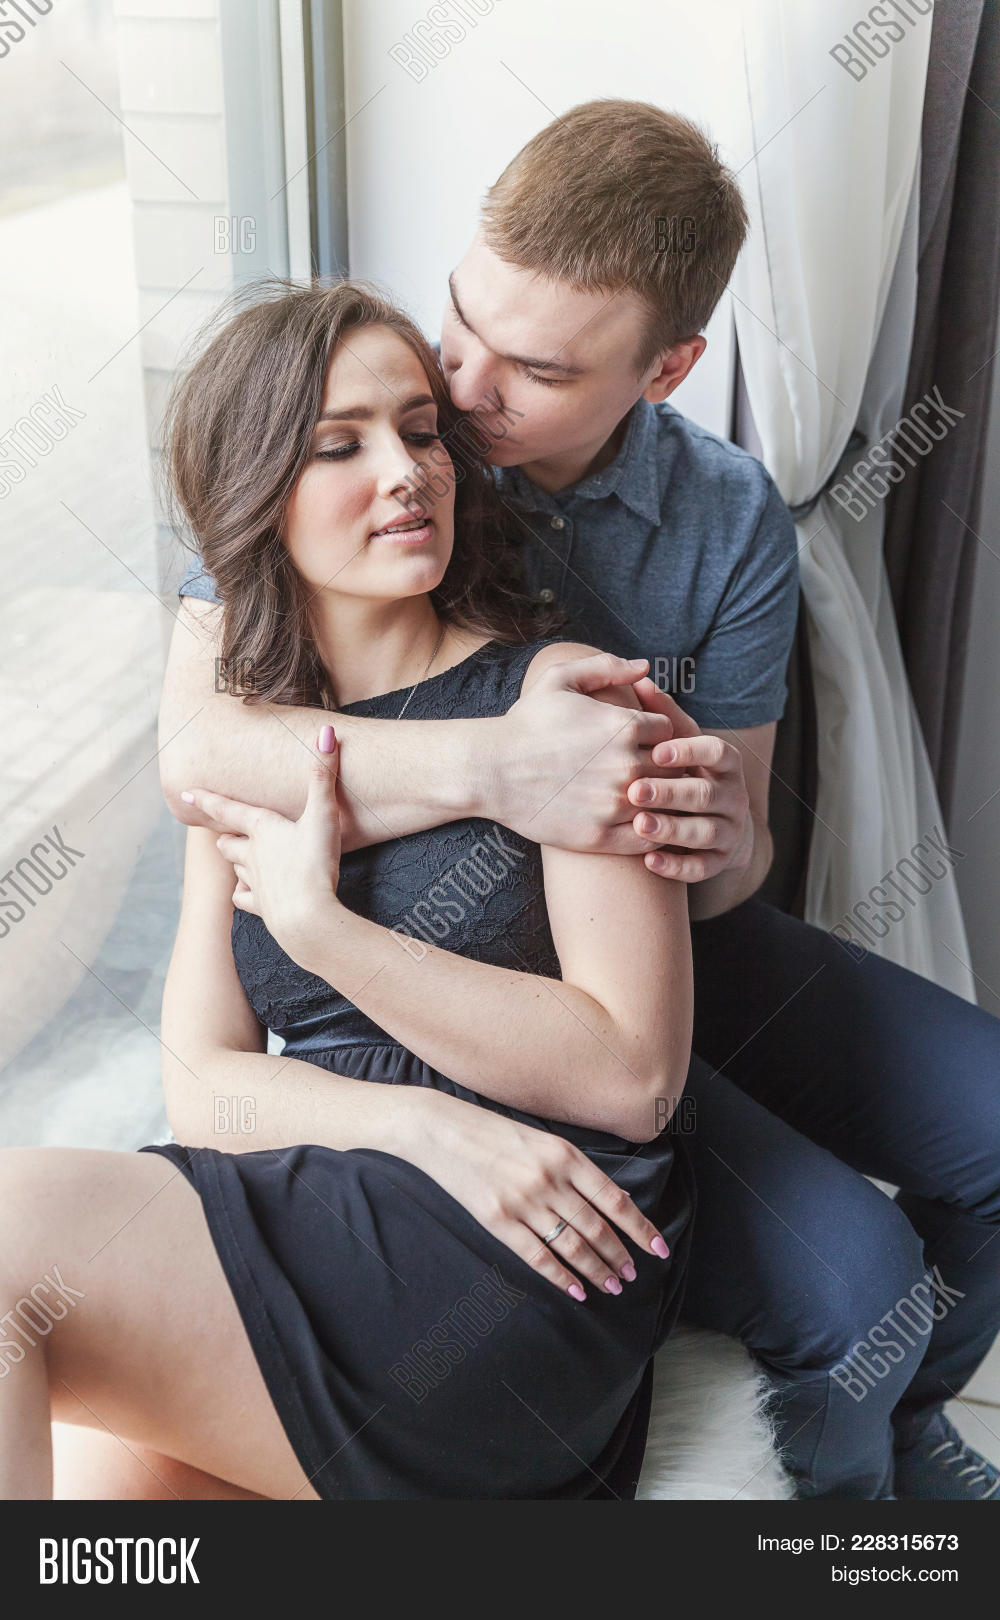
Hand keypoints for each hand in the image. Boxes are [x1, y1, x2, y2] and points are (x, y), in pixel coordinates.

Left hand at [180, 725, 343, 957]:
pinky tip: (250, 892)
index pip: (228, 809)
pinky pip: (244, 898)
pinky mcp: (262, 907)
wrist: (307, 917)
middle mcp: (251, 854)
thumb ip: (323, 776)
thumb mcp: (323, 815)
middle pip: (227, 842)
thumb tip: (326, 733)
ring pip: (235, 867)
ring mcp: (254, 882)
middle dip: (226, 835)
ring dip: (236, 861)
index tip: (186, 793)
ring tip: (241, 857)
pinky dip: (244, 893)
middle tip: (225, 831)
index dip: (207, 799)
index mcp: (262, 829)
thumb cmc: (314, 863)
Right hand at [412, 1094, 670, 1300]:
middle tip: (633, 1274)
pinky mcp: (498, 1221)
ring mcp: (523, 1202)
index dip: (640, 1228)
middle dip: (619, 1255)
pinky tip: (577, 1291)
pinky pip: (538, 1256)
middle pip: (596, 1227)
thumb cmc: (493, 1131)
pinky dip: (561, 1277)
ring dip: (597, 1269)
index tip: (658, 1248)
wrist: (441, 1129)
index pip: (614, 1199)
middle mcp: (549, 1179)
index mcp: (564, 1155)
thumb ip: (572, 1167)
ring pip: (572, 1245)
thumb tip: (608, 1201)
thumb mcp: (541, 1138)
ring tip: (613, 1286)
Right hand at [499, 653, 677, 852]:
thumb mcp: (560, 680)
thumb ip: (606, 667)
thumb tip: (645, 667)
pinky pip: (645, 839)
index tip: (646, 744)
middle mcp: (626, 765)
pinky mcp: (601, 837)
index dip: (659, 736)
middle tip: (649, 772)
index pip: (670, 732)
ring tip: (643, 798)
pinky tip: (635, 824)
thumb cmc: (525, 724)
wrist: (489, 771)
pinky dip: (648, 833)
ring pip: (663, 805)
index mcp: (623, 726)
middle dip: (664, 769)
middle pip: (673, 769)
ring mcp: (615, 804)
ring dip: (658, 802)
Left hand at [625, 683, 752, 881]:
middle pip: (705, 795)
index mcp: (725, 763)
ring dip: (671, 829)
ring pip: (704, 832)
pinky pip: (701, 868)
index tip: (658, 750)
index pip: (716, 751)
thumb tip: (638, 678)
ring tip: (639, 825)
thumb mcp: (682, 744)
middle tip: (635, 790)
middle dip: (671, 793)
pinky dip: (676, 866)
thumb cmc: (689, 773)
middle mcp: (733, 796)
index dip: (690, 751)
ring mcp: (728, 831)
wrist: (717, 826)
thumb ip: (663, 716)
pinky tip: (648, 862)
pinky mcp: (718, 861)